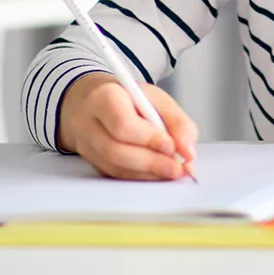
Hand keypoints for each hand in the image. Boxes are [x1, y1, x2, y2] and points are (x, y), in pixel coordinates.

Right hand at [58, 73, 198, 180]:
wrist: (93, 101)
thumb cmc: (126, 98)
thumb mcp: (155, 98)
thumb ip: (177, 122)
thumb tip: (188, 151)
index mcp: (103, 97)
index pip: (122, 123)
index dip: (148, 138)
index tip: (171, 146)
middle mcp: (87, 122)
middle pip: (115, 150)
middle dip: (151, 162)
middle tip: (176, 168)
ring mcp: (85, 145)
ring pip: (114, 167)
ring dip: (147, 173)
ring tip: (172, 171)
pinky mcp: (91, 162)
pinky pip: (115, 175)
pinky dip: (140, 177)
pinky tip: (157, 174)